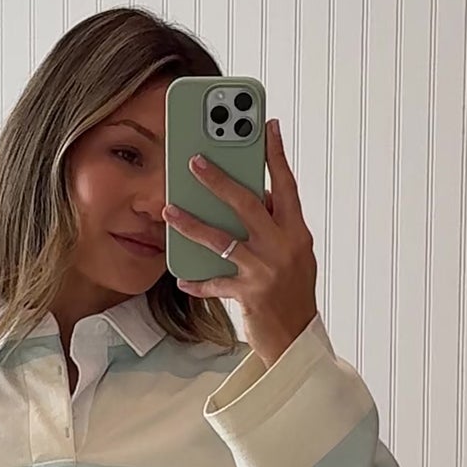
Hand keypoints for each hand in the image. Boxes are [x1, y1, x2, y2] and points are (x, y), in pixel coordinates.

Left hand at [162, 118, 318, 366]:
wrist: (296, 340)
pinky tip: (180, 277)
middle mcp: (283, 247)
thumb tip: (257, 197)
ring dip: (192, 224)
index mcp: (296, 232)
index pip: (286, 185)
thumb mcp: (294, 255)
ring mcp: (265, 270)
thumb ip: (277, 226)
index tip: (267, 126)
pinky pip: (214, 283)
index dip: (276, 155)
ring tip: (170, 211)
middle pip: (248, 204)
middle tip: (194, 161)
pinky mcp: (248, 294)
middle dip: (219, 180)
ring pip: (222, 240)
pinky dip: (196, 280)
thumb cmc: (293, 294)